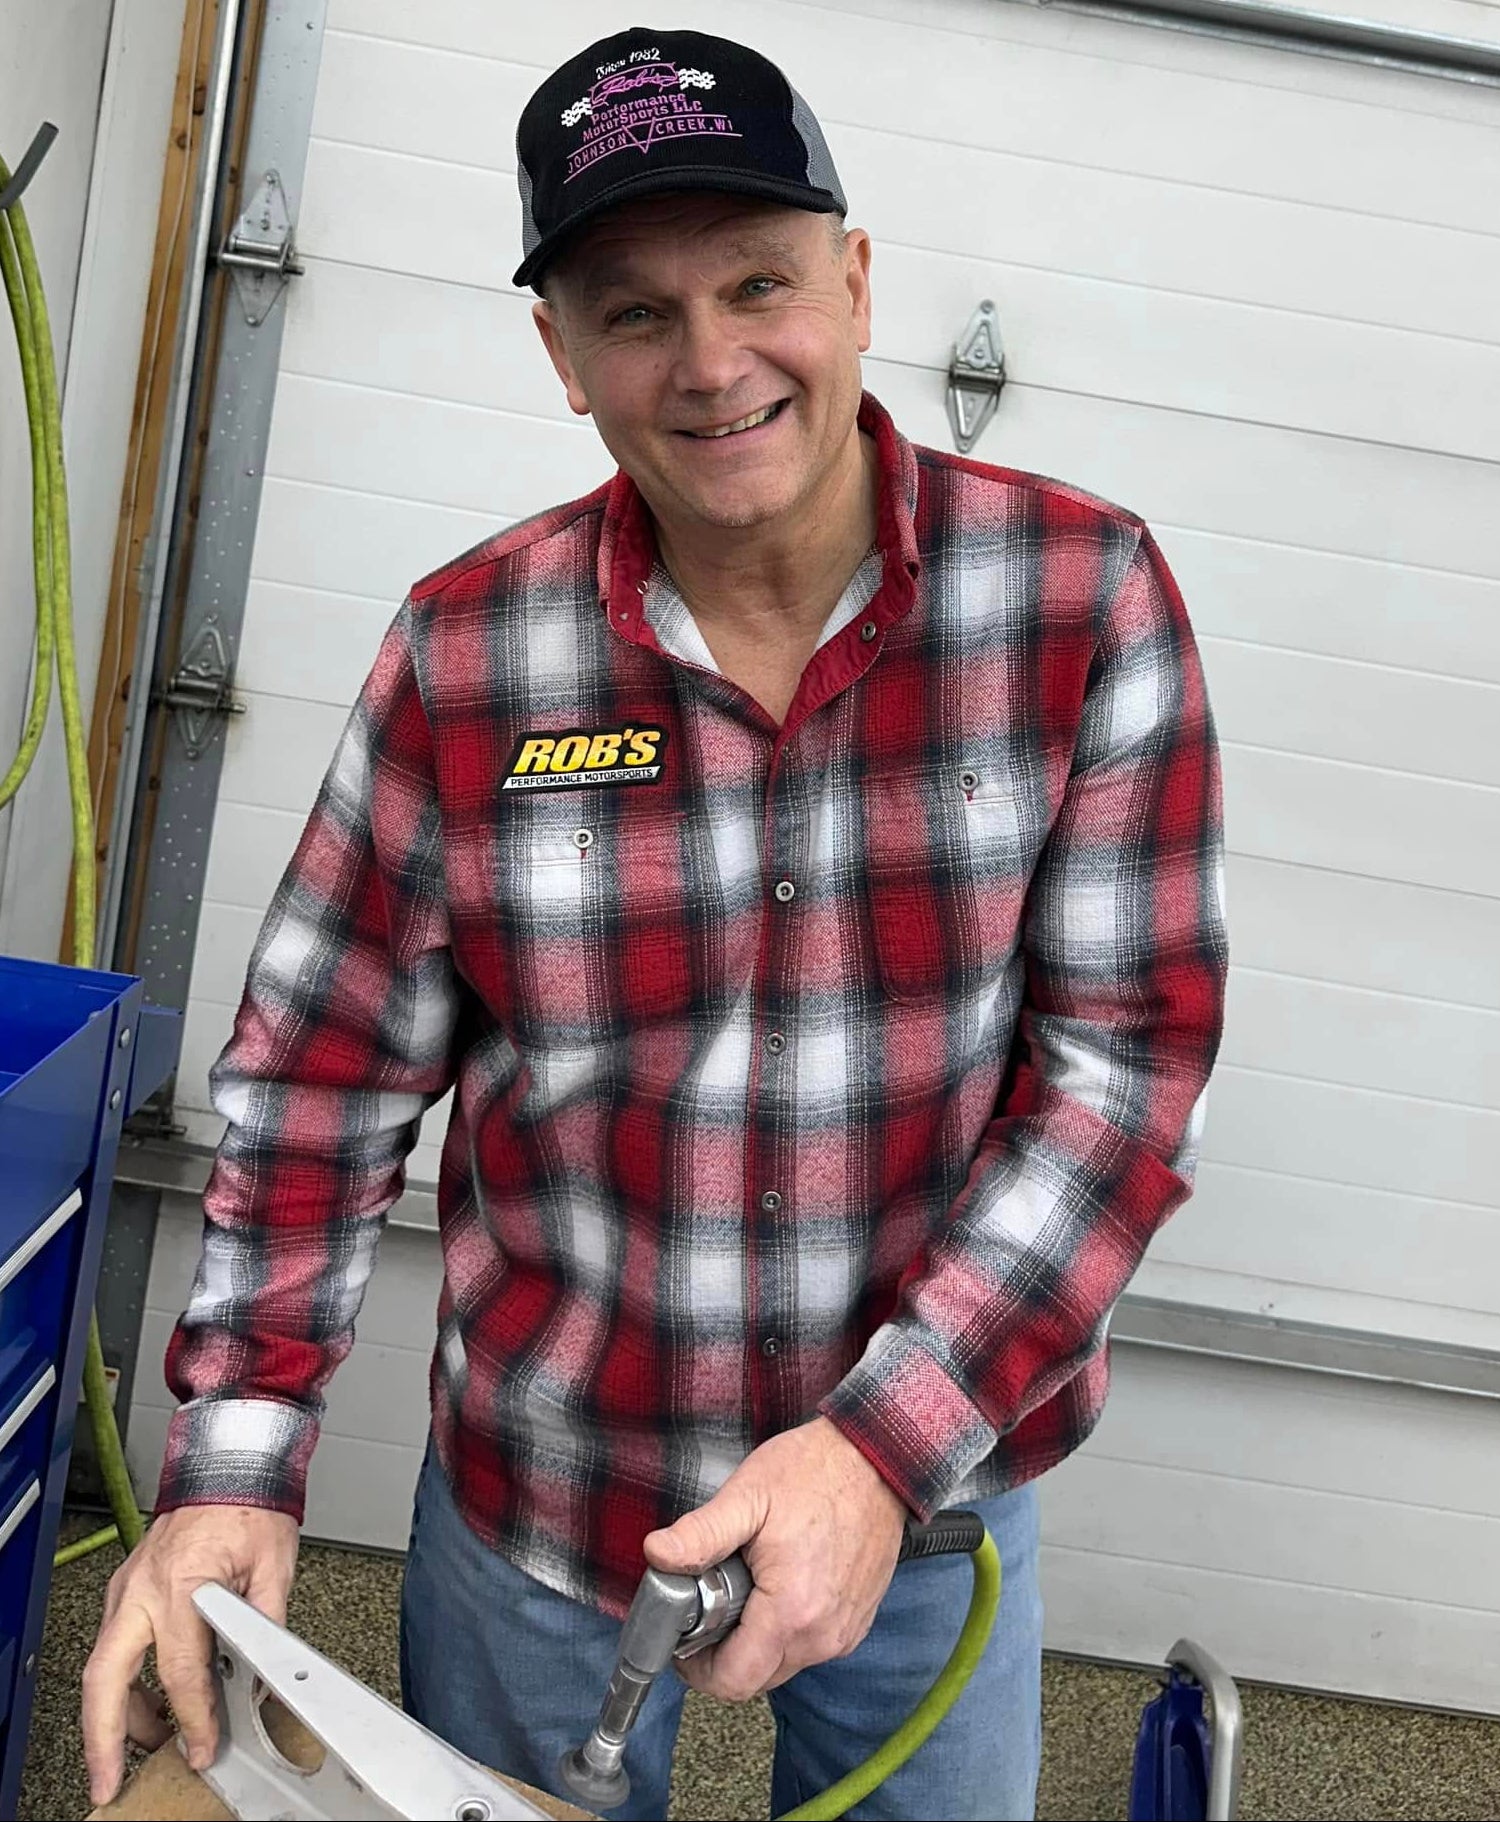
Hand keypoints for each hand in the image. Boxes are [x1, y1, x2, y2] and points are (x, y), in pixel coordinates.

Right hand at [81, 1504, 299, 1806]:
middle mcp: (142, 1589)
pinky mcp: (127, 1586)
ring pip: (102, 1666)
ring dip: (118, 1714)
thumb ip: (265, 1626)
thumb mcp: (274, 1567)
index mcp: (181, 1584)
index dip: (193, 1719)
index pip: (181, 1671)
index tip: (202, 1748)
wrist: (231, 1462)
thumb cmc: (252, 1504)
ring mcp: (128, 1587)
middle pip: (106, 1679)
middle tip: (109, 1780)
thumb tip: (266, 1676)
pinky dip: (124, 1681)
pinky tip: (148, 1702)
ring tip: (147, 1746)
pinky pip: (114, 1644)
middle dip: (105, 1738)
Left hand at [642, 1416, 905, 1701]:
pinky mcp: (856, 1622)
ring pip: (783, 1664)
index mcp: (790, 1612)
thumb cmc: (814, 1471)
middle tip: (712, 1602)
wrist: (876, 1458)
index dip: (697, 1668)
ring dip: (756, 1639)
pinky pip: (810, 1646)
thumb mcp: (747, 1496)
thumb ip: (700, 1534)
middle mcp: (822, 1636)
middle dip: (724, 1651)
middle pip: (756, 1678)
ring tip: (748, 1585)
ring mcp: (844, 1632)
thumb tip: (656, 1555)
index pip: (733, 1682)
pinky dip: (787, 1629)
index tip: (684, 1639)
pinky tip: (780, 1585)